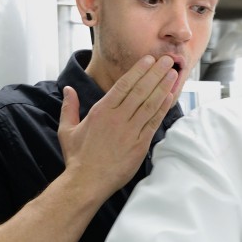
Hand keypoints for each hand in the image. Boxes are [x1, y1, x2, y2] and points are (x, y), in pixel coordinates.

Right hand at [57, 55, 178, 201]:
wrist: (87, 182)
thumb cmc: (77, 158)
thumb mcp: (67, 130)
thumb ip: (69, 107)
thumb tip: (69, 90)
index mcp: (102, 111)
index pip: (124, 85)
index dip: (139, 70)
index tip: (149, 59)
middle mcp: (118, 118)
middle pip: (141, 90)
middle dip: (156, 73)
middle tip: (168, 60)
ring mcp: (130, 131)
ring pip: (150, 104)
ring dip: (163, 87)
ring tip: (174, 74)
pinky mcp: (140, 145)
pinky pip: (154, 122)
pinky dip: (163, 109)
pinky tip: (170, 97)